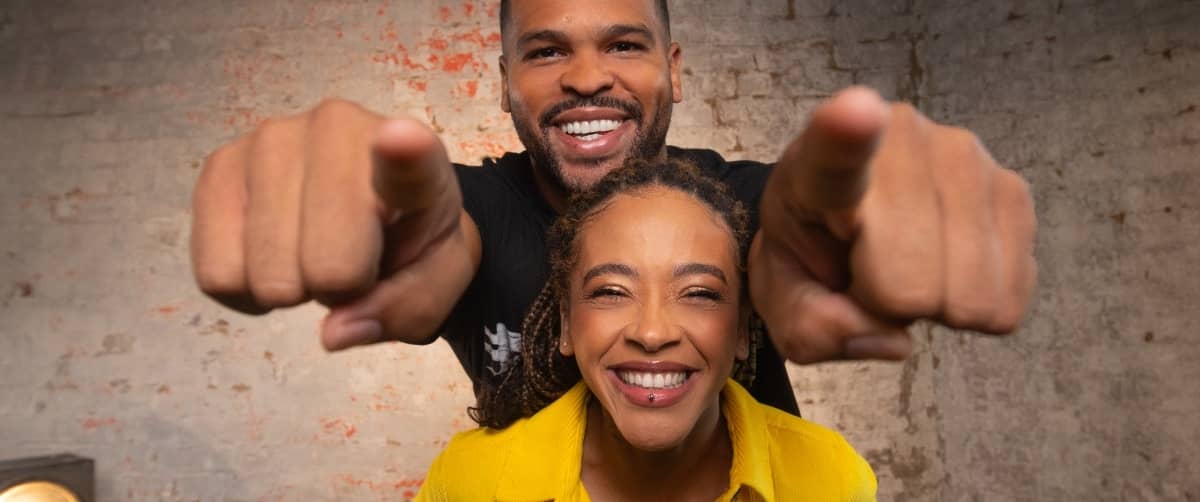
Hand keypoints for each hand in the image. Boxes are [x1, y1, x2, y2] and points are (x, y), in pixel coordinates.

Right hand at [190, 99, 478, 349]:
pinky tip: (273, 259)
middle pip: (325, 264)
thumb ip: (401, 310)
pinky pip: (217, 274)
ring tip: (313, 252)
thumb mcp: (434, 286)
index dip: (405, 154)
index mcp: (415, 160)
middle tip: (351, 263)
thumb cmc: (409, 244)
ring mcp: (270, 139)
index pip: (410, 158)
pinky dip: (244, 290)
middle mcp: (337, 129)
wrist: (375, 214)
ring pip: (266, 273)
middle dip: (336, 288)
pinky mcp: (218, 166)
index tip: (403, 140)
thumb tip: (334, 331)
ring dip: (290, 287)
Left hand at [749, 87, 1036, 363]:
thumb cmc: (810, 255)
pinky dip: (977, 306)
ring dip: (937, 305)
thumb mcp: (783, 302)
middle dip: (890, 305)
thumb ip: (814, 328)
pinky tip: (947, 269)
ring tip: (905, 267)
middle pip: (912, 282)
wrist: (844, 226)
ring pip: (969, 294)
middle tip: (868, 276)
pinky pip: (1009, 296)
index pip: (836, 150)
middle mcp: (899, 142)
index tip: (856, 111)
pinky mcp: (1013, 188)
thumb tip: (892, 337)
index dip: (846, 133)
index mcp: (817, 166)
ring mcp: (965, 157)